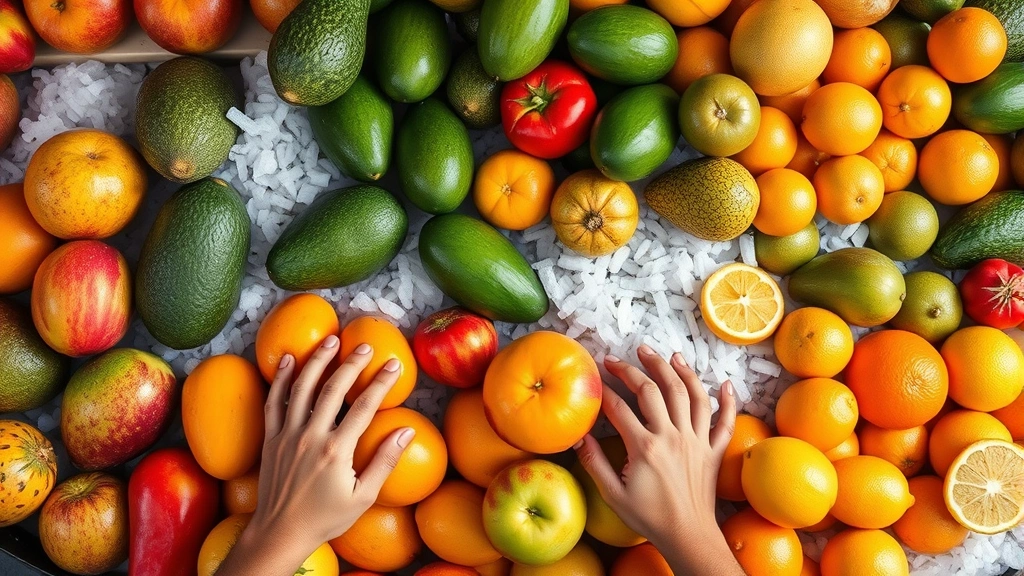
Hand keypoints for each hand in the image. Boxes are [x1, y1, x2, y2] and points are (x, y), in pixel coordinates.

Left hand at [217, 335, 413, 575]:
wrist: (280, 532)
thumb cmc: (325, 518)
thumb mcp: (363, 497)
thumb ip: (384, 462)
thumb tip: (407, 432)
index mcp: (337, 451)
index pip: (364, 407)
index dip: (381, 383)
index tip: (394, 365)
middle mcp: (311, 437)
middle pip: (334, 389)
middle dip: (351, 364)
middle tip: (365, 346)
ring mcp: (287, 435)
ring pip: (302, 388)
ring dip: (317, 360)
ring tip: (330, 340)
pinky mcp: (271, 438)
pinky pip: (274, 402)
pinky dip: (281, 379)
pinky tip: (289, 360)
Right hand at [573, 345, 743, 575]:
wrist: (688, 537)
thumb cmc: (650, 519)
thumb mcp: (614, 495)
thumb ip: (595, 464)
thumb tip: (578, 439)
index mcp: (645, 447)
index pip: (620, 408)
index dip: (605, 391)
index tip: (597, 380)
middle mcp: (673, 437)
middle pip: (655, 390)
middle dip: (636, 369)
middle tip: (623, 358)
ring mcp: (696, 441)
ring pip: (691, 395)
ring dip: (679, 371)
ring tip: (667, 355)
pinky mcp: (713, 451)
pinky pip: (725, 421)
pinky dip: (728, 400)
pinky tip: (724, 383)